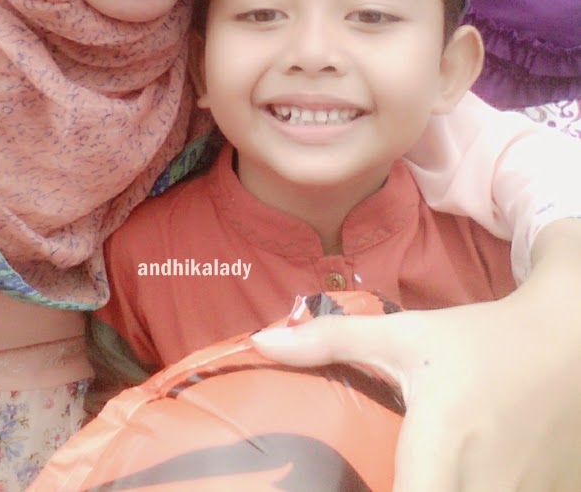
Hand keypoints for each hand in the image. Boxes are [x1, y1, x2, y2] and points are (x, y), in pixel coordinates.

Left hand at [252, 222, 580, 491]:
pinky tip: (455, 478)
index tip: (344, 488)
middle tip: (374, 479)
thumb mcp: (406, 336)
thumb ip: (333, 341)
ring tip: (402, 476)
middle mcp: (485, 488)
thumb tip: (262, 343)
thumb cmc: (478, 341)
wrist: (565, 343)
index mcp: (445, 450)